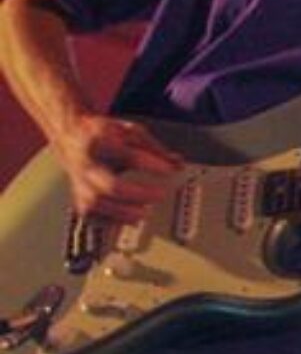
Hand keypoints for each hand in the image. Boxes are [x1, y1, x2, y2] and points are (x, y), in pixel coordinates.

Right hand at [54, 114, 180, 223]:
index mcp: (101, 142)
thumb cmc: (104, 134)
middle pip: (110, 186)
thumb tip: (178, 165)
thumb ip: (156, 149)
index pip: (129, 156)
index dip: (153, 165)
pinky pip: (89, 215)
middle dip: (138, 195)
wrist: (71, 135)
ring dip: (123, 213)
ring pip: (96, 204)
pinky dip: (108, 221)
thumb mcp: (132, 132)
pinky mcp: (77, 195)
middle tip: (160, 195)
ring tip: (144, 212)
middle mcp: (87, 163)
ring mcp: (79, 181)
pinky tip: (127, 219)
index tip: (170, 170)